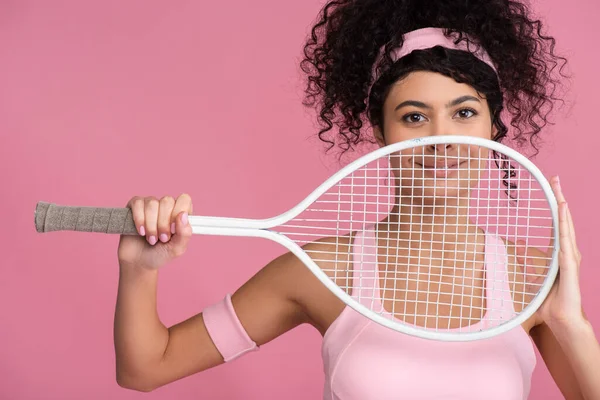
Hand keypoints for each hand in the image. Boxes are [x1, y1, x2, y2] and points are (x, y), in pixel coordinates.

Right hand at [117, 194, 192, 269]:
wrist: (138, 261)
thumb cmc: (160, 254)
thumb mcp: (176, 249)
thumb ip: (184, 233)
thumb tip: (183, 214)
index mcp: (180, 214)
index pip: (184, 199)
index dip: (178, 212)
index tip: (173, 229)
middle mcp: (166, 206)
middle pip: (167, 201)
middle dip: (163, 223)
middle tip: (162, 238)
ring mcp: (150, 204)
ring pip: (152, 204)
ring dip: (151, 225)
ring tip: (151, 239)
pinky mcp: (134, 206)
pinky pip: (137, 204)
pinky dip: (139, 219)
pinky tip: (140, 231)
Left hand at [518, 176, 583, 328]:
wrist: (561, 319)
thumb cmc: (550, 301)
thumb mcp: (532, 276)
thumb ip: (527, 260)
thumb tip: (519, 245)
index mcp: (560, 253)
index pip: (558, 225)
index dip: (556, 206)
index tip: (553, 188)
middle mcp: (568, 252)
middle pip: (564, 220)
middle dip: (560, 198)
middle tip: (556, 179)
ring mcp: (570, 258)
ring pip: (566, 226)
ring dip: (562, 207)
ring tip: (559, 189)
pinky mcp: (569, 265)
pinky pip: (566, 240)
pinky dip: (564, 224)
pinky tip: (562, 210)